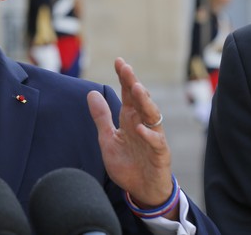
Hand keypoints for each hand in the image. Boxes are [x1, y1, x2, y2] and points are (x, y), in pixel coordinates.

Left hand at [87, 58, 177, 218]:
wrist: (141, 190)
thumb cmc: (127, 163)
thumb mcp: (108, 138)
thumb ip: (101, 117)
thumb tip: (91, 92)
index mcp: (130, 119)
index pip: (128, 94)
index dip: (123, 78)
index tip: (118, 61)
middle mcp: (143, 124)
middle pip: (140, 100)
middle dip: (133, 83)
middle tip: (126, 68)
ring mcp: (153, 138)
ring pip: (152, 115)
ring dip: (145, 102)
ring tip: (137, 88)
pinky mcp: (160, 154)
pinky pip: (157, 142)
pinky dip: (149, 135)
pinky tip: (140, 128)